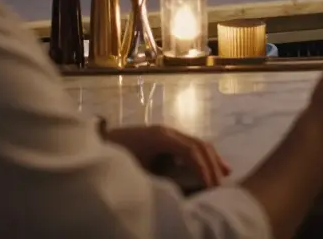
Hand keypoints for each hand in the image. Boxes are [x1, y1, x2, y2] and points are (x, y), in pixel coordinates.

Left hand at [104, 125, 230, 187]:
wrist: (97, 141)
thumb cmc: (116, 155)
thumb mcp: (137, 169)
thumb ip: (161, 177)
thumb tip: (181, 191)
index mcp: (162, 137)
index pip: (192, 152)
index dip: (204, 170)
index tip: (211, 188)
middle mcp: (168, 131)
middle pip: (199, 145)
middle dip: (213, 164)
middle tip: (222, 185)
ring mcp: (166, 132)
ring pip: (197, 143)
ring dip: (211, 158)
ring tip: (225, 174)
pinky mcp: (164, 138)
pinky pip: (188, 145)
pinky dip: (201, 156)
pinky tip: (209, 166)